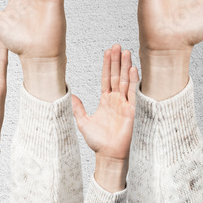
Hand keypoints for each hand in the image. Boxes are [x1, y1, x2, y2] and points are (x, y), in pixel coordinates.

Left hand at [73, 45, 136, 191]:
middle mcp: (116, 100)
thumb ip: (77, 108)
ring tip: (126, 52)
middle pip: (117, 76)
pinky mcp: (132, 111)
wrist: (109, 155)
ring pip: (126, 81)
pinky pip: (133, 94)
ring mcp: (125, 105)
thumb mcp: (83, 122)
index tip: (108, 51)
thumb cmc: (98, 142)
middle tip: (117, 46)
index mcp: (106, 101)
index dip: (107, 65)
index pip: (106, 78)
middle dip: (117, 61)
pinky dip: (133, 81)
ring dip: (126, 67)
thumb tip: (69, 95)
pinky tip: (133, 69)